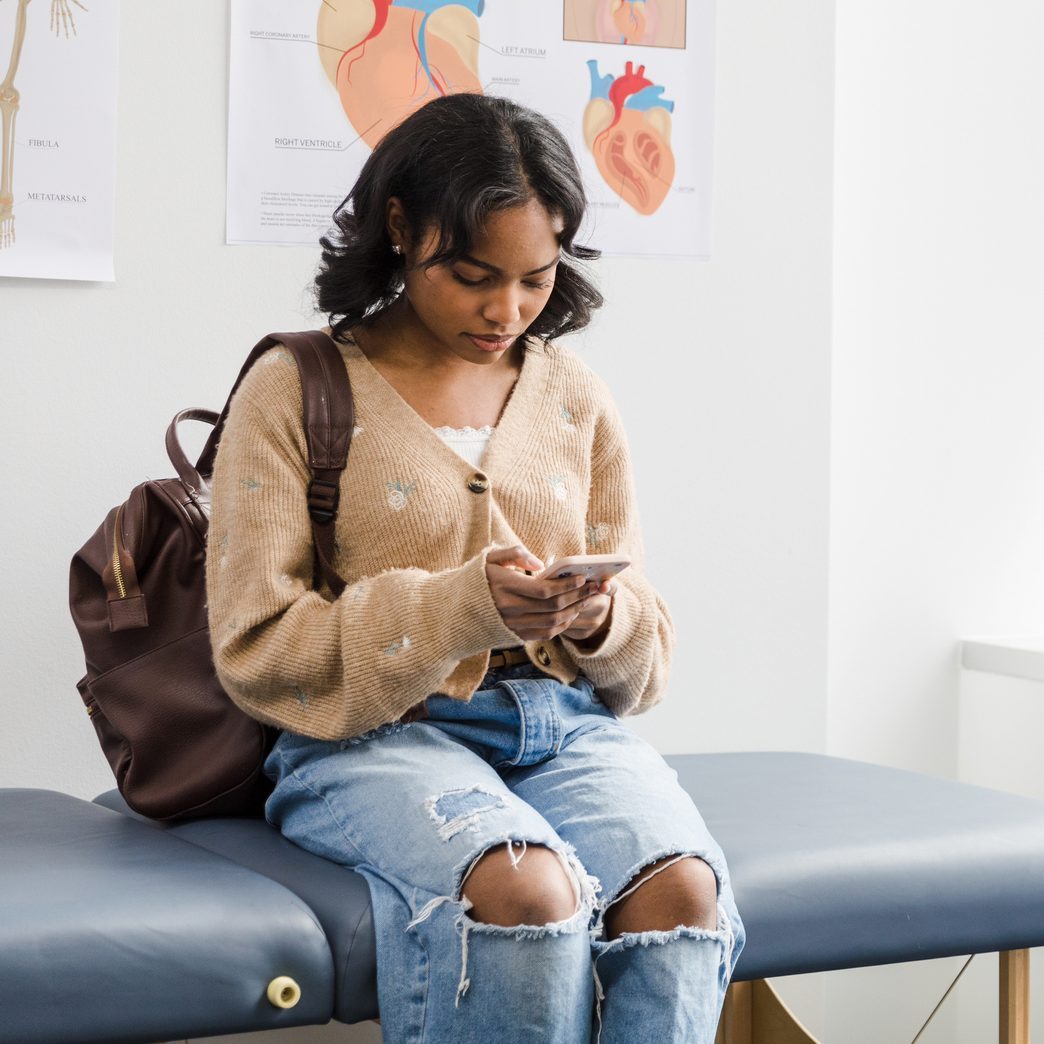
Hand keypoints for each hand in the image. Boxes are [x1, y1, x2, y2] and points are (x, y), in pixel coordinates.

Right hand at [485, 546, 605, 641]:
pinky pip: (546, 633)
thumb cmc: (478, 578)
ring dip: (574, 611)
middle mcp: (509, 609)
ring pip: (553, 622)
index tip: (582, 576)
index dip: (566, 585)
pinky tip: (571, 613)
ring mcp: (513, 625)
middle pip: (553, 607)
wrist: (457, 609)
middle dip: (577, 596)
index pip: (544, 590)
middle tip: (593, 586)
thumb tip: (540, 564)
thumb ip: (515, 554)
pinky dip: (563, 624)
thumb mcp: (490, 558)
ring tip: (586, 598)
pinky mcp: (516, 636)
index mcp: (504, 587)